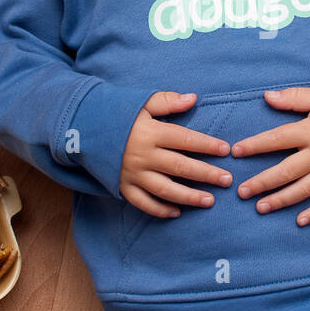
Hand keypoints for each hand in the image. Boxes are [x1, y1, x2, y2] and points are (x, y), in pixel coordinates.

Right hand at [119, 91, 231, 218]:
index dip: (207, 145)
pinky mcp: (122, 187)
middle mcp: (143, 155)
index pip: (185, 139)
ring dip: (189, 197)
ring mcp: (132, 173)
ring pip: (165, 189)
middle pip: (180, 166)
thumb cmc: (117, 114)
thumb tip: (193, 98)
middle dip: (206, 174)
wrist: (82, 129)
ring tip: (210, 201)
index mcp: (150, 132)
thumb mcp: (141, 103)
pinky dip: (160, 210)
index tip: (226, 150)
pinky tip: (177, 212)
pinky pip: (143, 203)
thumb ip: (167, 102)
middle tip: (227, 180)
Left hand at [230, 72, 309, 225]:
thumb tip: (267, 97)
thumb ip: (295, 98)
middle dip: (262, 182)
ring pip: (304, 189)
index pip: (277, 140)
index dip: (255, 146)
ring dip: (281, 200)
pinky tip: (300, 220)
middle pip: (286, 171)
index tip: (236, 152)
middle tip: (241, 191)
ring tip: (261, 208)